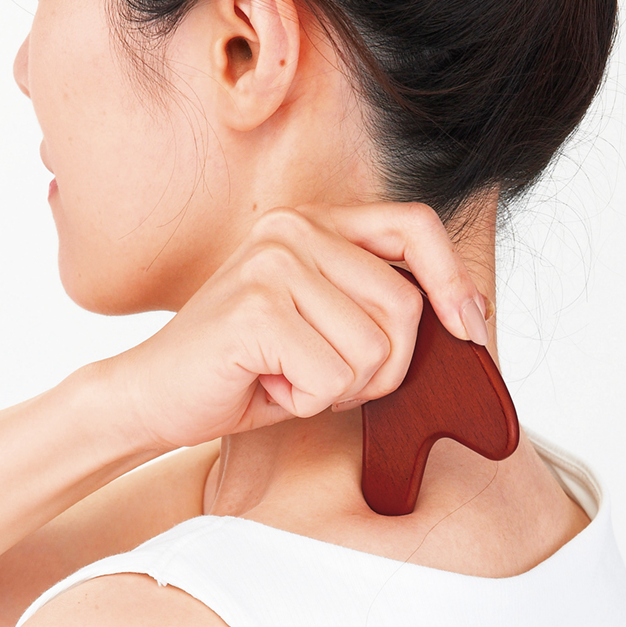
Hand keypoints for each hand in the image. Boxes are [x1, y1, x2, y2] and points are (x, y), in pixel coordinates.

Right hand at [109, 202, 488, 449]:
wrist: (155, 394)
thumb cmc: (248, 367)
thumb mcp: (324, 324)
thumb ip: (376, 306)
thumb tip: (465, 317)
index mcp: (314, 224)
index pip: (415, 226)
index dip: (454, 279)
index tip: (470, 329)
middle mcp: (294, 230)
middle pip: (405, 306)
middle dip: (382, 367)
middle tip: (325, 375)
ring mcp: (273, 265)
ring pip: (374, 350)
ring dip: (340, 388)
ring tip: (287, 375)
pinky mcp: (256, 311)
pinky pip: (331, 379)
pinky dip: (306, 402)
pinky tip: (265, 385)